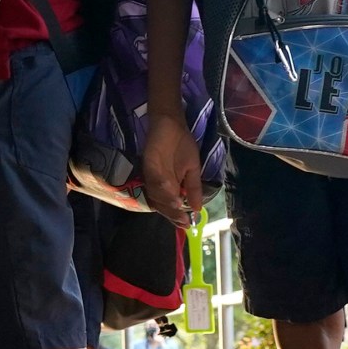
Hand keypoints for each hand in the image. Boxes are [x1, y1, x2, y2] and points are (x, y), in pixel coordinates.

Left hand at [141, 111, 207, 225]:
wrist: (172, 123)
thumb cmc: (181, 145)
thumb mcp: (193, 169)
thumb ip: (194, 188)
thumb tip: (198, 209)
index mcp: (168, 186)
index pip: (170, 205)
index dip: (177, 216)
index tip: (187, 225)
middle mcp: (158, 183)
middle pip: (162, 203)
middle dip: (172, 213)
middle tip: (182, 221)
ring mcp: (152, 174)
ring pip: (156, 194)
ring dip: (167, 202)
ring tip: (179, 208)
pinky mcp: (148, 163)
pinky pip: (154, 178)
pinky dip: (163, 187)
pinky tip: (172, 193)